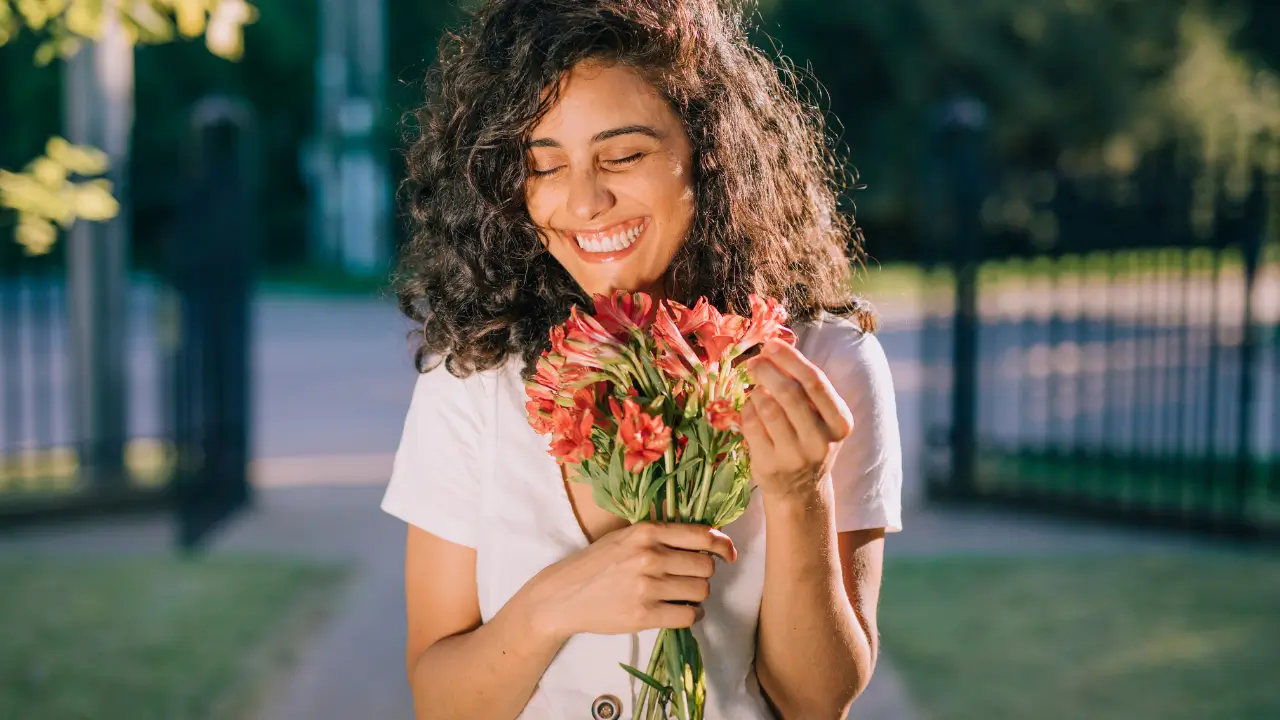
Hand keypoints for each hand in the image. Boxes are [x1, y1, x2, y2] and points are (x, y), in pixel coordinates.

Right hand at [525, 522, 736, 640]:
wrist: (563, 595)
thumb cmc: (596, 564)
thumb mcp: (626, 537)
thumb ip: (660, 536)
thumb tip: (705, 541)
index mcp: (646, 531)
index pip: (701, 535)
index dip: (722, 545)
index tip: (728, 554)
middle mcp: (649, 556)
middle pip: (706, 566)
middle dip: (703, 574)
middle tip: (688, 578)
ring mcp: (647, 586)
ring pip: (700, 591)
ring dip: (696, 595)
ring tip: (680, 595)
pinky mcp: (644, 615)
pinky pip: (689, 615)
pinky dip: (690, 615)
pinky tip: (677, 610)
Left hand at [742, 339, 852, 498]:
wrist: (801, 490)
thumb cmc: (807, 439)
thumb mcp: (820, 417)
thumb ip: (805, 387)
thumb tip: (775, 348)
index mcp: (840, 423)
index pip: (815, 382)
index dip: (790, 360)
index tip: (771, 345)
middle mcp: (821, 441)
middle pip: (790, 393)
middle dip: (768, 371)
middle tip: (754, 362)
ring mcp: (795, 456)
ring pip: (768, 408)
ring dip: (757, 392)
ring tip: (756, 390)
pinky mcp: (770, 466)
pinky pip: (751, 425)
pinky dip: (747, 410)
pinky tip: (750, 409)